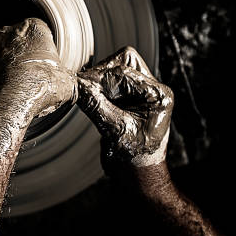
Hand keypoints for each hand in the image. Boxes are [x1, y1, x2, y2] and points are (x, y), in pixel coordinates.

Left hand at [0, 18, 77, 127]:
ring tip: (11, 88)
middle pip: (15, 42)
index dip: (44, 52)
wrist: (10, 104)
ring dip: (1, 67)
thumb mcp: (67, 82)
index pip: (40, 33)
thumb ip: (65, 76)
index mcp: (33, 28)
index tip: (46, 67)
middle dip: (20, 56)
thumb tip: (67, 83)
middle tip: (29, 79)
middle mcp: (6, 32)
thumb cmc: (40, 87)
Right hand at [77, 46, 173, 166]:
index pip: (124, 72)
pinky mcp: (130, 95)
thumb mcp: (114, 131)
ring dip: (101, 80)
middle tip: (87, 91)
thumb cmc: (134, 158)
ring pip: (117, 67)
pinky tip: (95, 101)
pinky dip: (100, 87)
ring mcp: (142, 90)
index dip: (100, 78)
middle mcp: (153, 88)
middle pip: (124, 61)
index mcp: (158, 95)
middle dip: (102, 74)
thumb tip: (77, 86)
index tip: (80, 85)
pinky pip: (112, 80)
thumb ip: (96, 106)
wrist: (138, 173)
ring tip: (93, 99)